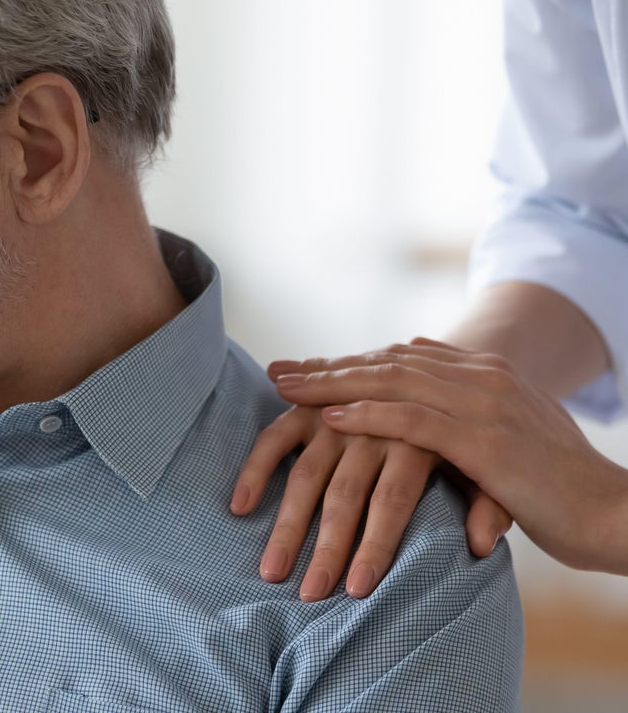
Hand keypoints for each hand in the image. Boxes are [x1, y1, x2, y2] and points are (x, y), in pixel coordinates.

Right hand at [232, 391, 509, 600]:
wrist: (446, 378)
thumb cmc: (470, 441)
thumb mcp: (494, 469)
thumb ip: (489, 505)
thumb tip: (479, 546)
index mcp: (420, 439)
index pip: (392, 499)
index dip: (375, 545)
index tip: (358, 591)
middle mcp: (374, 426)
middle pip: (343, 494)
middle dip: (324, 548)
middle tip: (309, 595)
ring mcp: (337, 416)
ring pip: (305, 473)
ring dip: (285, 525)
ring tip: (270, 571)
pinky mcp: (310, 407)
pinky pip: (275, 435)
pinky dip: (256, 468)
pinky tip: (240, 505)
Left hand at [273, 338, 627, 574]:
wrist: (617, 513)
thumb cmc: (561, 488)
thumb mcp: (510, 439)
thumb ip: (469, 419)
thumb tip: (429, 410)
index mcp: (486, 374)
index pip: (401, 358)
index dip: (349, 362)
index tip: (305, 368)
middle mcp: (482, 378)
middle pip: (386, 363)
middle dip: (328, 367)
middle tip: (278, 372)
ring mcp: (483, 404)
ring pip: (391, 382)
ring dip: (333, 385)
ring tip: (287, 389)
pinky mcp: (485, 441)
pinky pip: (413, 420)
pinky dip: (367, 415)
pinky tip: (331, 418)